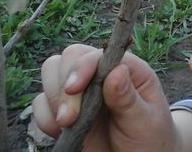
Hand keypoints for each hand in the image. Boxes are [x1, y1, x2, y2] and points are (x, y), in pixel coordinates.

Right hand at [32, 44, 179, 151]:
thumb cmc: (150, 138)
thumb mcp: (145, 121)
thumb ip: (129, 98)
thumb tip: (117, 71)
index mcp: (128, 69)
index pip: (97, 54)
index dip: (82, 67)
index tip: (74, 89)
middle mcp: (103, 74)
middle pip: (70, 57)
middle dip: (63, 86)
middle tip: (69, 118)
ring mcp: (83, 91)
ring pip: (51, 73)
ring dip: (53, 100)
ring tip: (68, 124)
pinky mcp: (66, 110)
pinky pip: (41, 103)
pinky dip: (44, 117)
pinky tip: (61, 132)